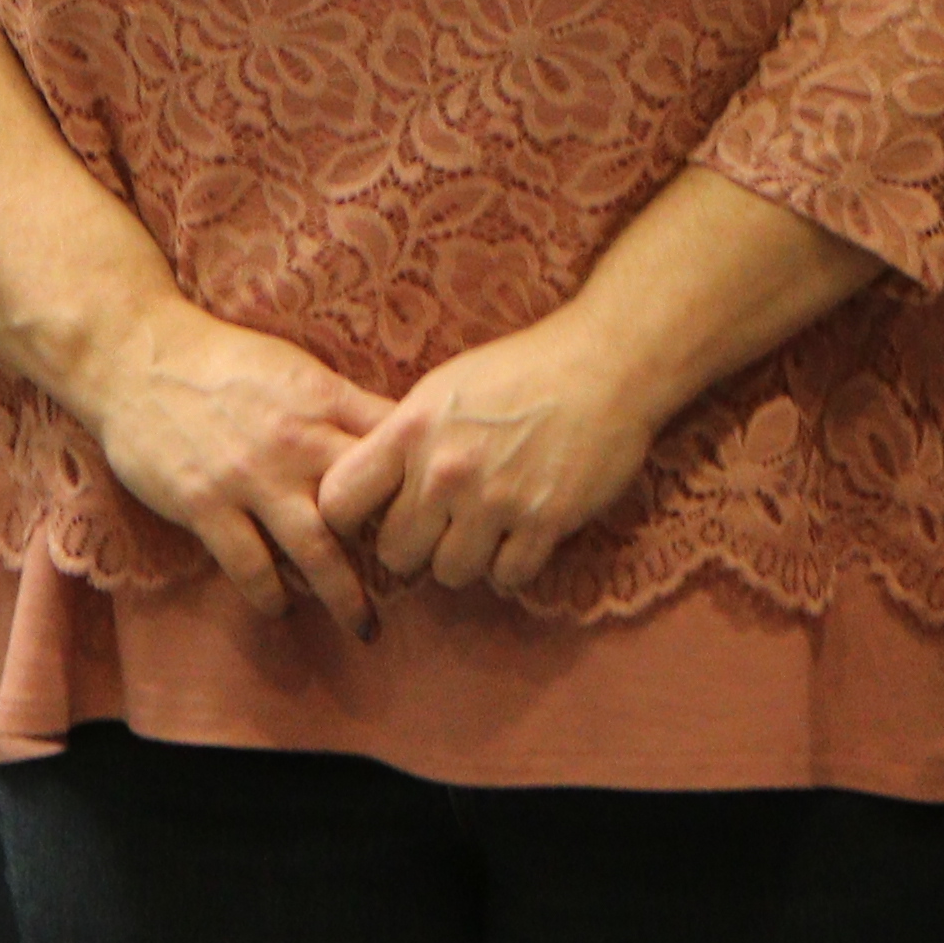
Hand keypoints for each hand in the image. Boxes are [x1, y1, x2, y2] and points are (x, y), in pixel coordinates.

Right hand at [60, 299, 392, 635]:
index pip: (392, 443)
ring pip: (314, 549)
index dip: (421, 480)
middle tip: (418, 584)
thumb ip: (339, 405)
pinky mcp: (204, 504)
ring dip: (343, 594)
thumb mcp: (294, 368)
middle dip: (397, 550)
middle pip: (364, 507)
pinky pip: (249, 565)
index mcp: (322, 400)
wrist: (138, 355)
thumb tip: (394, 434)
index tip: (439, 514)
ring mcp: (249, 477)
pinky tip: (281, 609)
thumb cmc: (221, 360)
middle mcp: (295, 442)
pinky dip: (270, 595)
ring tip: (364, 626)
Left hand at [319, 318, 667, 596]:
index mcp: (411, 430)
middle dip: (415, 546)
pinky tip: (520, 534)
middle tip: (439, 526)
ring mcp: (494, 501)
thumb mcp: (444, 389)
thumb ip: (403, 438)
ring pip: (450, 574)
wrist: (604, 364)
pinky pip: (507, 577)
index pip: (339, 502)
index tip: (372, 514)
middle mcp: (445, 471)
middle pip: (394, 554)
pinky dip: (512, 565)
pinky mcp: (543, 523)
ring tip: (483, 528)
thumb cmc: (521, 371)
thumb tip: (371, 491)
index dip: (350, 517)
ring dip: (465, 559)